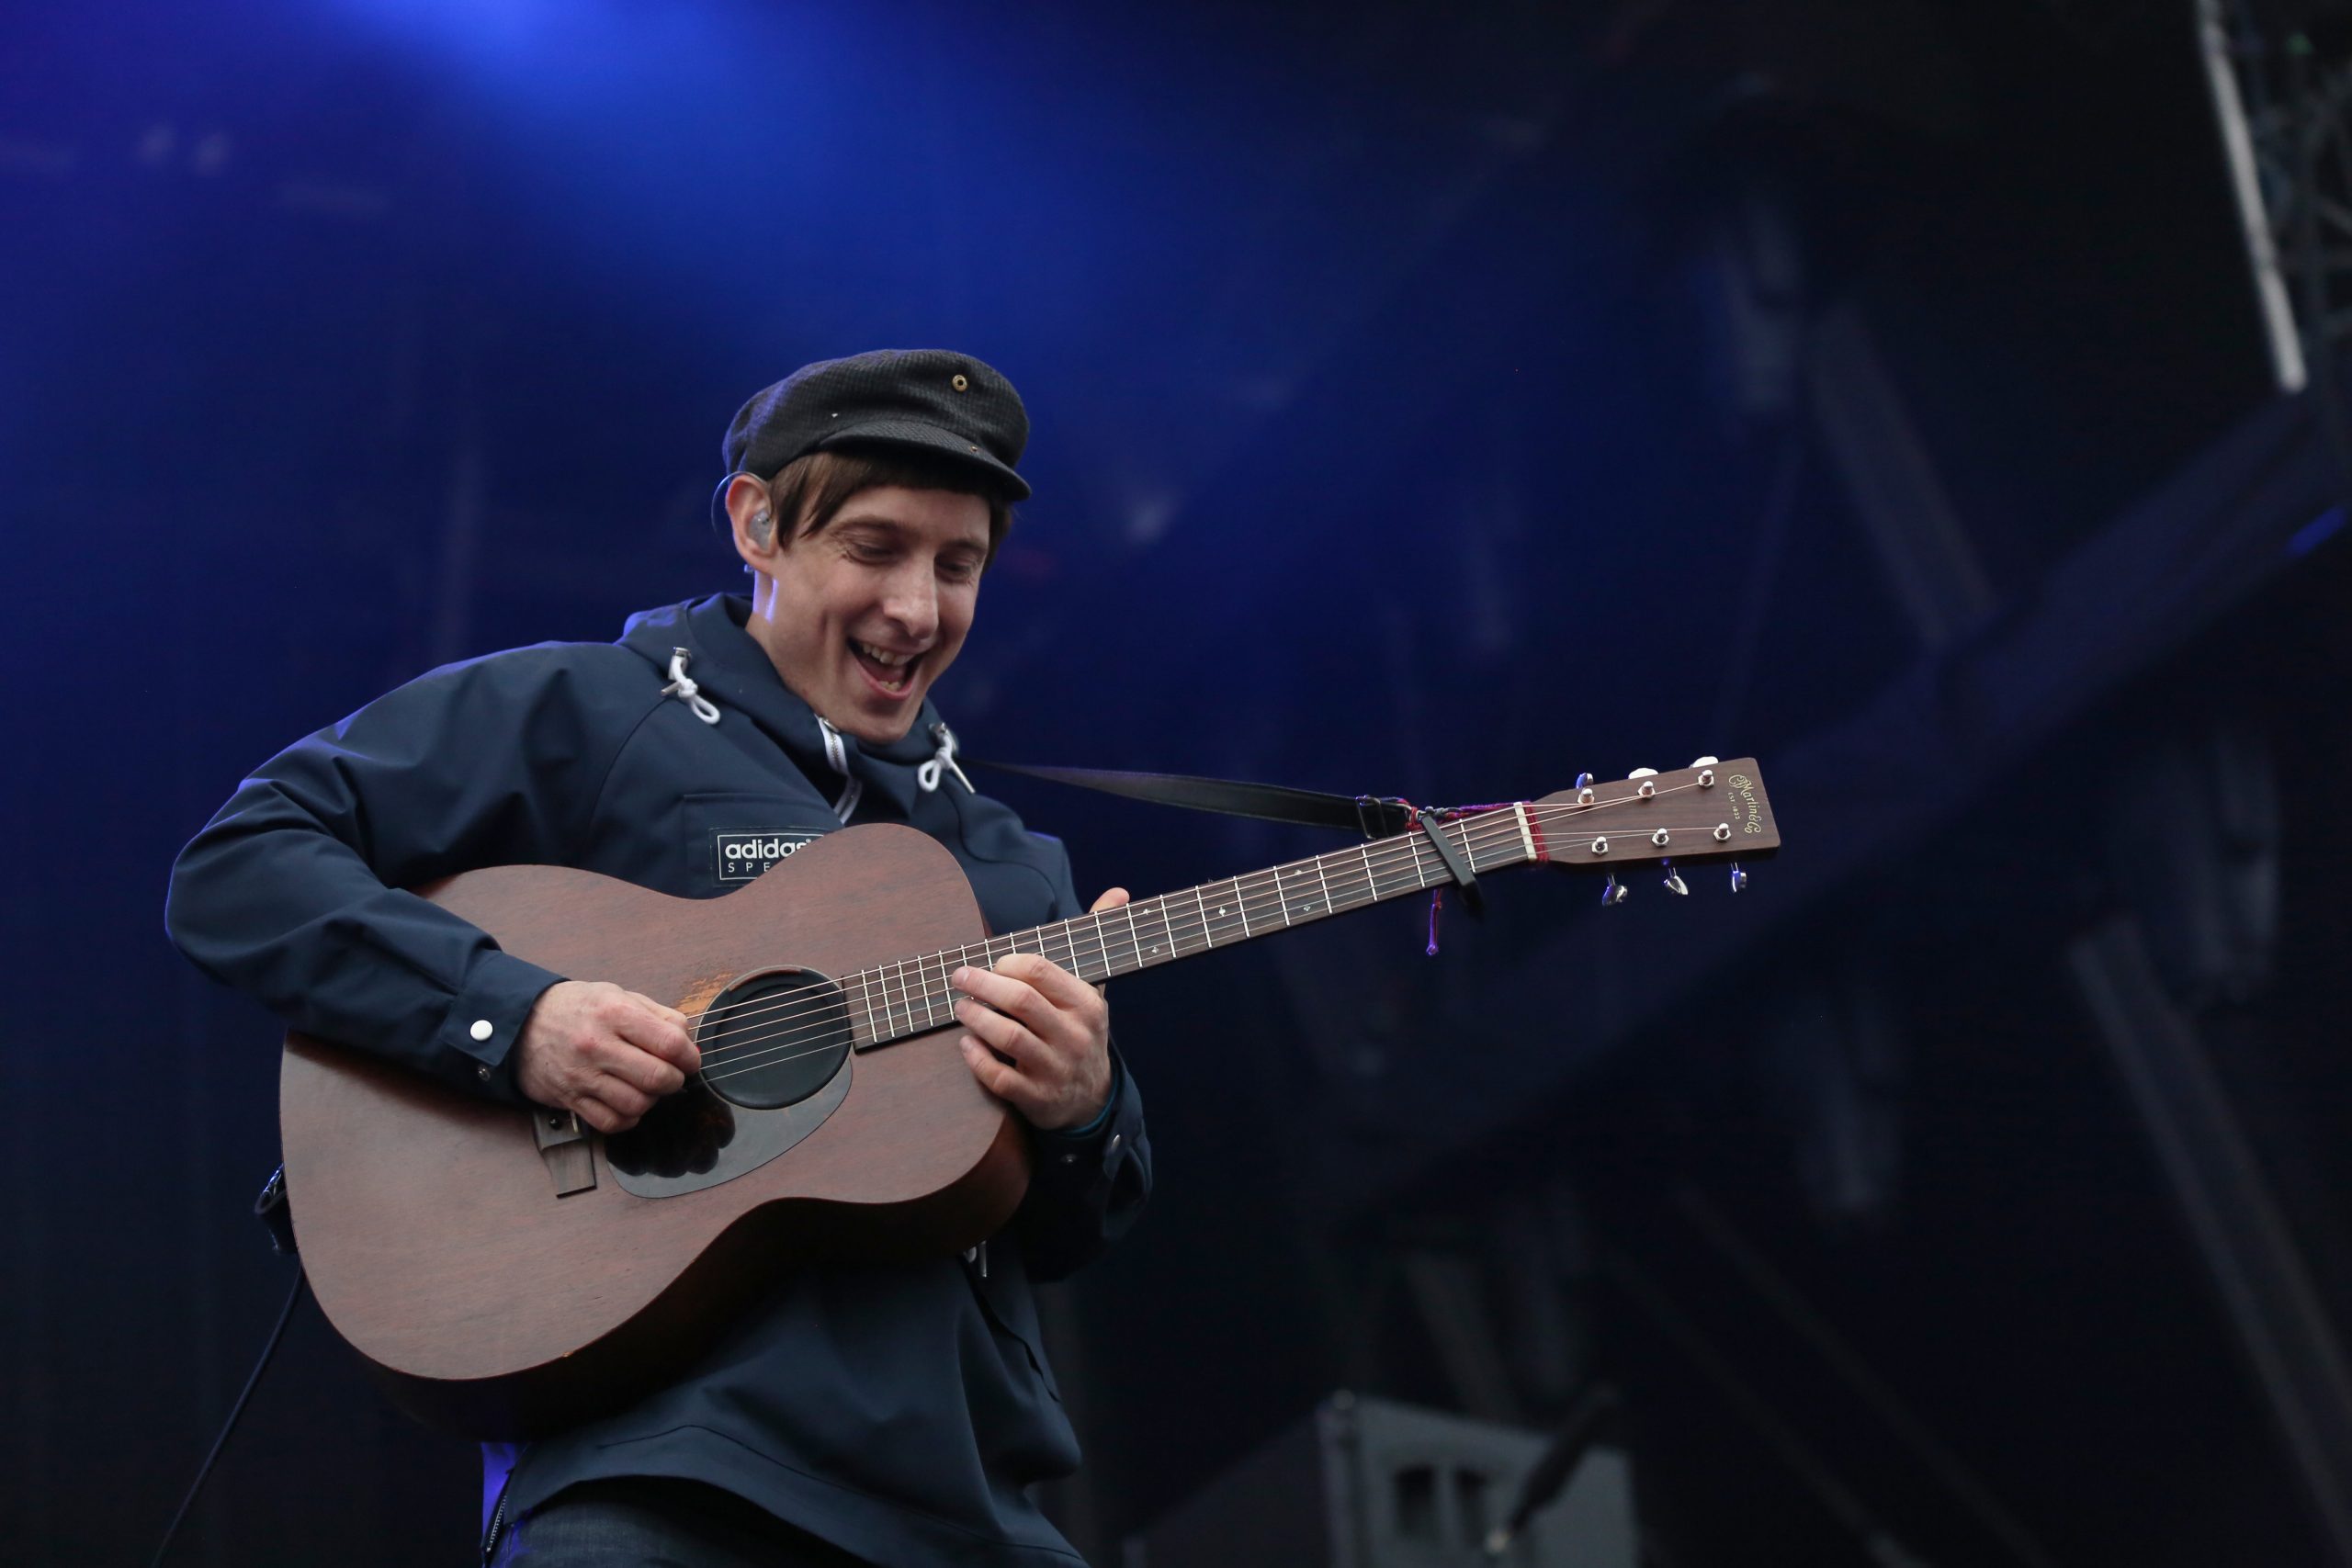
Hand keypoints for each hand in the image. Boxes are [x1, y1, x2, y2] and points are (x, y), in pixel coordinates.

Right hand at [514, 980, 699, 1133]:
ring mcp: (582, 1075)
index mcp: (615, 1013)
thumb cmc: (579, 1008)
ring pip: (636, 1104)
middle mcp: (597, 1045)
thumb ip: (658, 1015)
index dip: (689, 1056)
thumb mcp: (618, 995)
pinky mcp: (570, 1098)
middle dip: (675, 1080)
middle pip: (657, 1077)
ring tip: (646, 1087)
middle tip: (671, 1075)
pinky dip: (627, 1118)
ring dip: (651, 1100)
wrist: (522, 1022)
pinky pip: (611, 1122)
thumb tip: (689, 1042)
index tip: (689, 1060)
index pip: (670, 1042)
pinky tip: (628, 1103)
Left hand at [951, 887, 1127, 1130]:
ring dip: (976, 1019)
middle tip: (959, 978)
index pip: (1040, 971)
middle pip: (1021, 1001)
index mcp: (1086, 1004)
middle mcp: (1074, 1035)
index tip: (992, 964)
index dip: (1007, 963)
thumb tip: (1119, 892)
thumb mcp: (1094, 988)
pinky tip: (966, 1044)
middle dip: (982, 985)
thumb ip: (1098, 939)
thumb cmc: (1079, 1031)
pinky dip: (977, 1059)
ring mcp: (1056, 1069)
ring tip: (960, 1008)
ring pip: (1008, 1038)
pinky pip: (1000, 1077)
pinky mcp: (1037, 1098)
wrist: (1091, 1098)